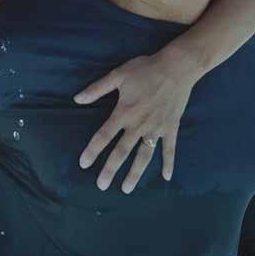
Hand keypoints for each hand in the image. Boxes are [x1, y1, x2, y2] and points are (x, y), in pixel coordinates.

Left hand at [75, 49, 200, 192]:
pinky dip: (168, 163)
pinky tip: (166, 178)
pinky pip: (169, 149)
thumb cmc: (146, 69)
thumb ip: (98, 89)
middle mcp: (139, 125)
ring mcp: (156, 129)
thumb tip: (77, 99)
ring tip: (126, 188)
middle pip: (122, 152)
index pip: (104, 136)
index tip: (84, 164)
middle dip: (110, 170)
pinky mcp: (171, 128)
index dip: (93, 150)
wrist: (177, 67)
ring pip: (144, 156)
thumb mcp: (119, 75)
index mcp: (124, 112)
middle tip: (102, 186)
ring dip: (135, 173)